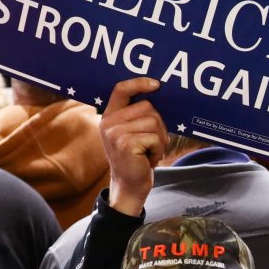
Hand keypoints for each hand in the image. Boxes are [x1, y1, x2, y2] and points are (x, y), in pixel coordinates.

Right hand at [99, 77, 165, 216]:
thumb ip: (138, 115)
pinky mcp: (125, 143)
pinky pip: (155, 138)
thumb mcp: (133, 133)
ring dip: (159, 140)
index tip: (157, 84)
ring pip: (154, 122)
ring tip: (148, 152)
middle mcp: (109, 122)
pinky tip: (148, 159)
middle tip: (151, 143)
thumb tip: (159, 92)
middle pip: (148, 107)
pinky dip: (159, 150)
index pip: (121, 89)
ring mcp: (115, 132)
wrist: (129, 185)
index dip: (139, 83)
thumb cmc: (137, 157)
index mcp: (110, 115)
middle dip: (158, 125)